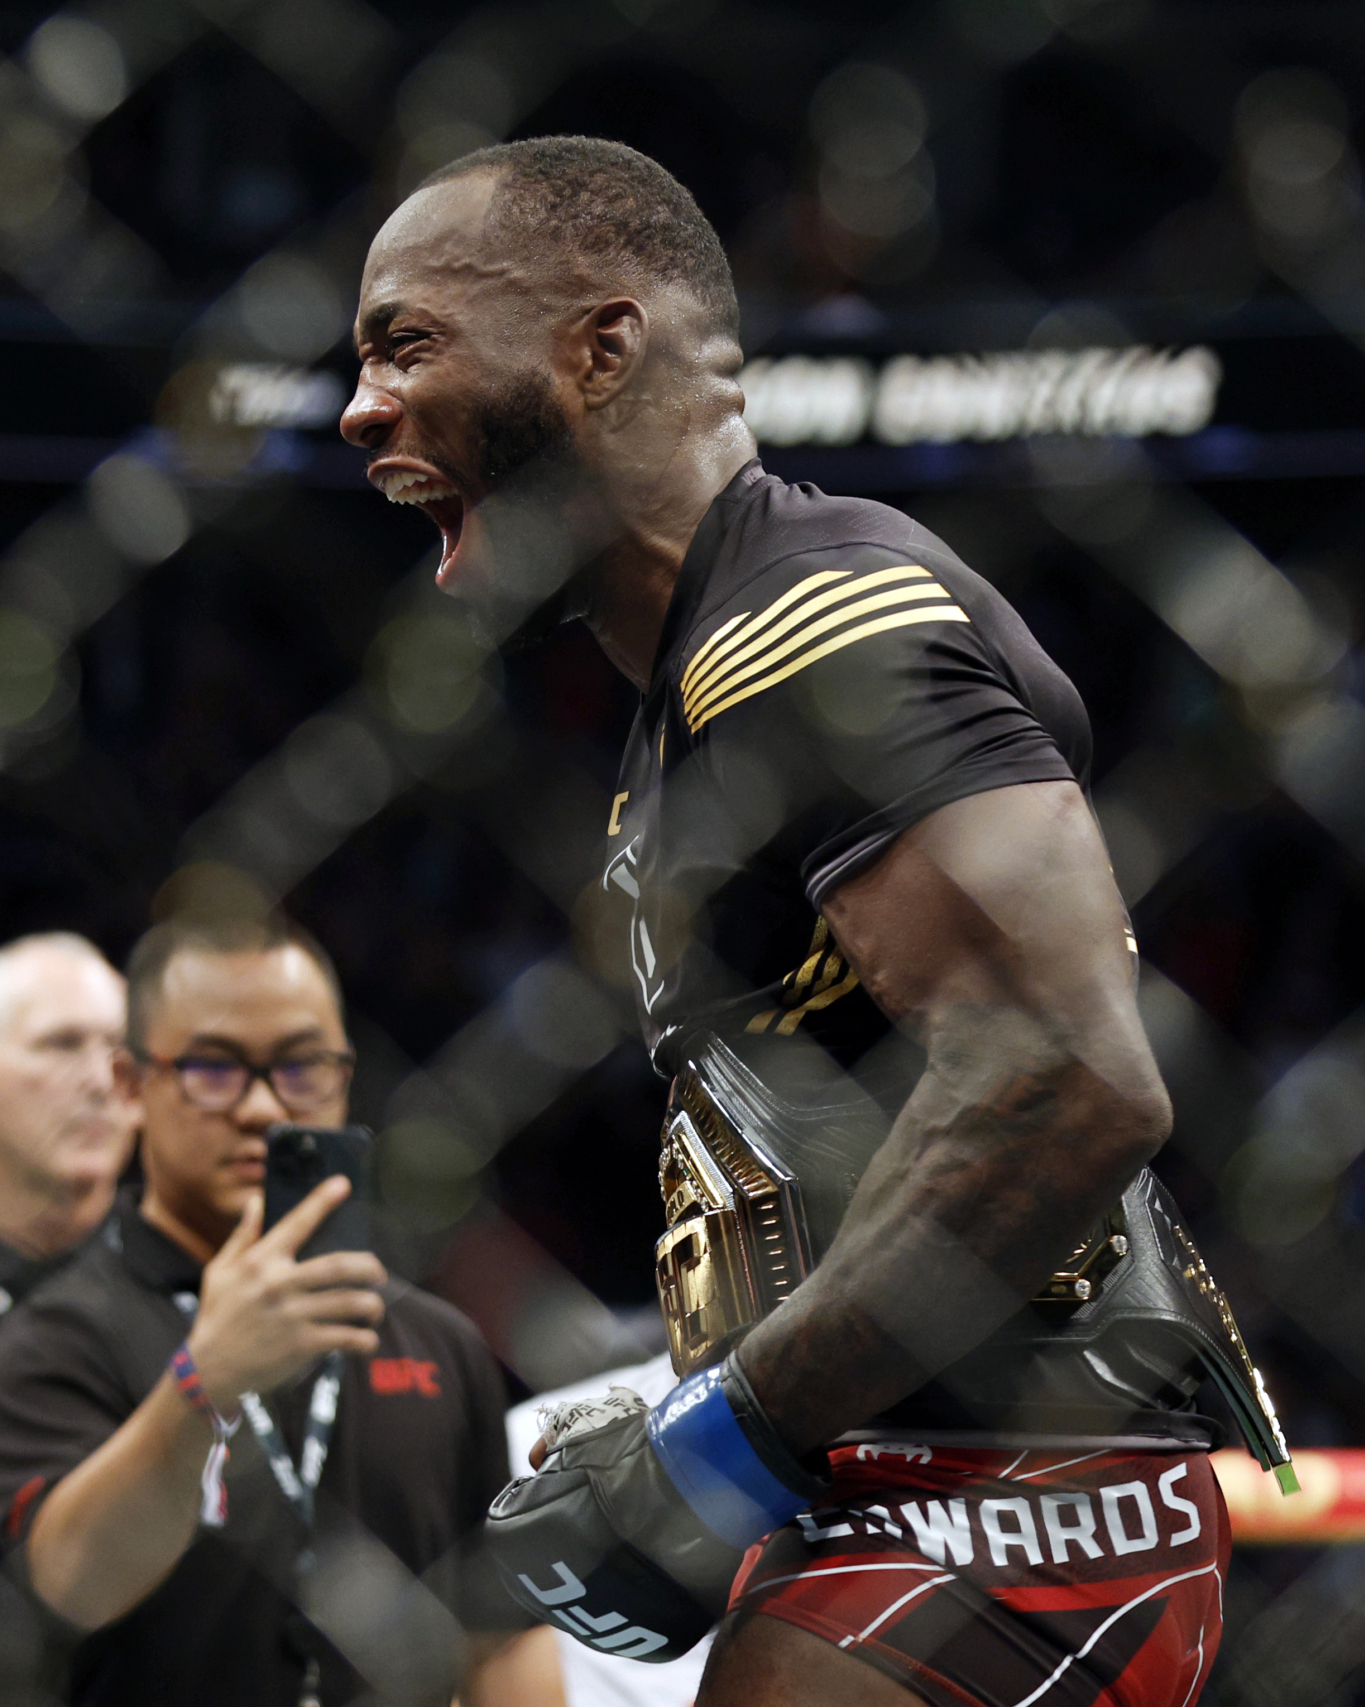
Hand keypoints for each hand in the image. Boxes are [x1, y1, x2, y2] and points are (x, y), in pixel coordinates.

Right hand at [187, 1178, 385, 1409]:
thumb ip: (243, 1236)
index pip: (297, 1224)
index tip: (344, 1184)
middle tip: (379, 1274)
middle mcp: (280, 1284)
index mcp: (261, 1262)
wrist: (208, 1370)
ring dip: (372, 1305)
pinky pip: (345, 1337)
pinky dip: (364, 1339)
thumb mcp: (220, 1272)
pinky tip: (367, 1340)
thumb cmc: (217, 1317)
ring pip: (349, 1302)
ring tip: (376, 1309)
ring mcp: (293, 1316)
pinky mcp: (301, 1345)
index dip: (322, 1201)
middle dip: (369, 1267)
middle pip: (339, 1266)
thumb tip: (256, 1200)